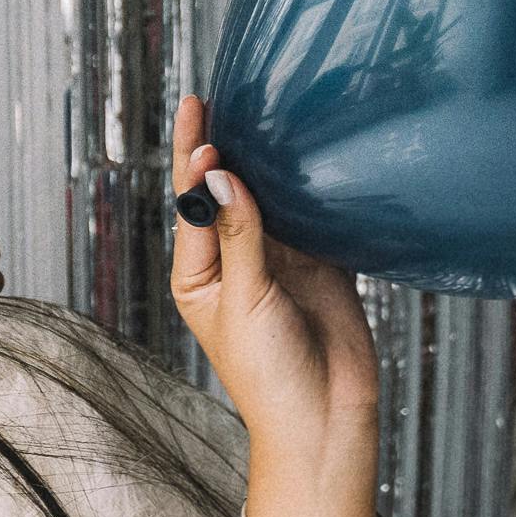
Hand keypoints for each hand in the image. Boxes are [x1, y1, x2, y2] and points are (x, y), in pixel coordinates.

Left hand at [168, 95, 379, 481]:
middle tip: (216, 95)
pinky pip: (311, 217)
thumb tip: (220, 177)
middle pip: (224, 194)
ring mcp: (277, 262)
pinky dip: (310, 188)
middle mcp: (233, 261)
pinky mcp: (319, 266)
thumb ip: (240, 237)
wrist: (325, 421)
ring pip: (268, 200)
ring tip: (262, 110)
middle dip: (220, 148)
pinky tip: (310, 153)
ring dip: (265, 163)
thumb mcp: (246, 301)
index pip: (190, 203)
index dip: (193, 158)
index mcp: (197, 274)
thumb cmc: (269, 375)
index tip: (198, 114)